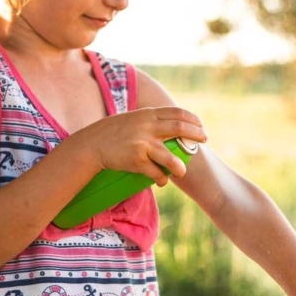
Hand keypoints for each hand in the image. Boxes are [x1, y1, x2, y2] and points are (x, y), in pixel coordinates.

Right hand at [80, 106, 206, 185]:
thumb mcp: (133, 119)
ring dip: (179, 166)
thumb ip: (150, 120)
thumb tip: (171, 126)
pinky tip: (163, 182)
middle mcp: (147, 127)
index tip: (201, 125)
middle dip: (196, 134)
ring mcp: (142, 144)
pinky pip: (155, 172)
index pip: (177, 113)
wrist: (91, 144)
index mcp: (148, 115)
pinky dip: (162, 179)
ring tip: (181, 171)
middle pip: (179, 128)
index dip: (192, 119)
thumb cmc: (113, 132)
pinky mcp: (136, 161)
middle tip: (204, 140)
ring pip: (170, 157)